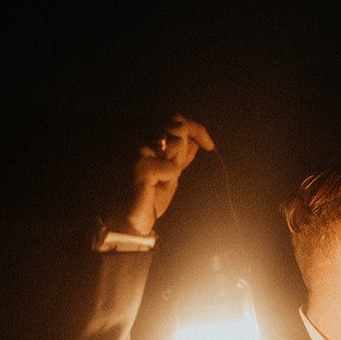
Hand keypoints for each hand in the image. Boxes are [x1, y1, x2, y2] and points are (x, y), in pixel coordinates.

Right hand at [111, 115, 216, 235]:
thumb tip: (195, 142)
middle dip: (184, 148)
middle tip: (177, 168)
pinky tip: (154, 187)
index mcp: (145, 138)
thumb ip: (180, 157)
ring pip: (176, 141)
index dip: (196, 129)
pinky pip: (172, 167)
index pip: (175, 119)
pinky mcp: (140, 165)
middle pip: (177, 126)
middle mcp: (138, 137)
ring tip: (161, 179)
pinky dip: (169, 178)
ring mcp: (138, 149)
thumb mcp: (169, 174)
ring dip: (176, 163)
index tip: (209, 146)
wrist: (130, 221)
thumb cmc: (148, 197)